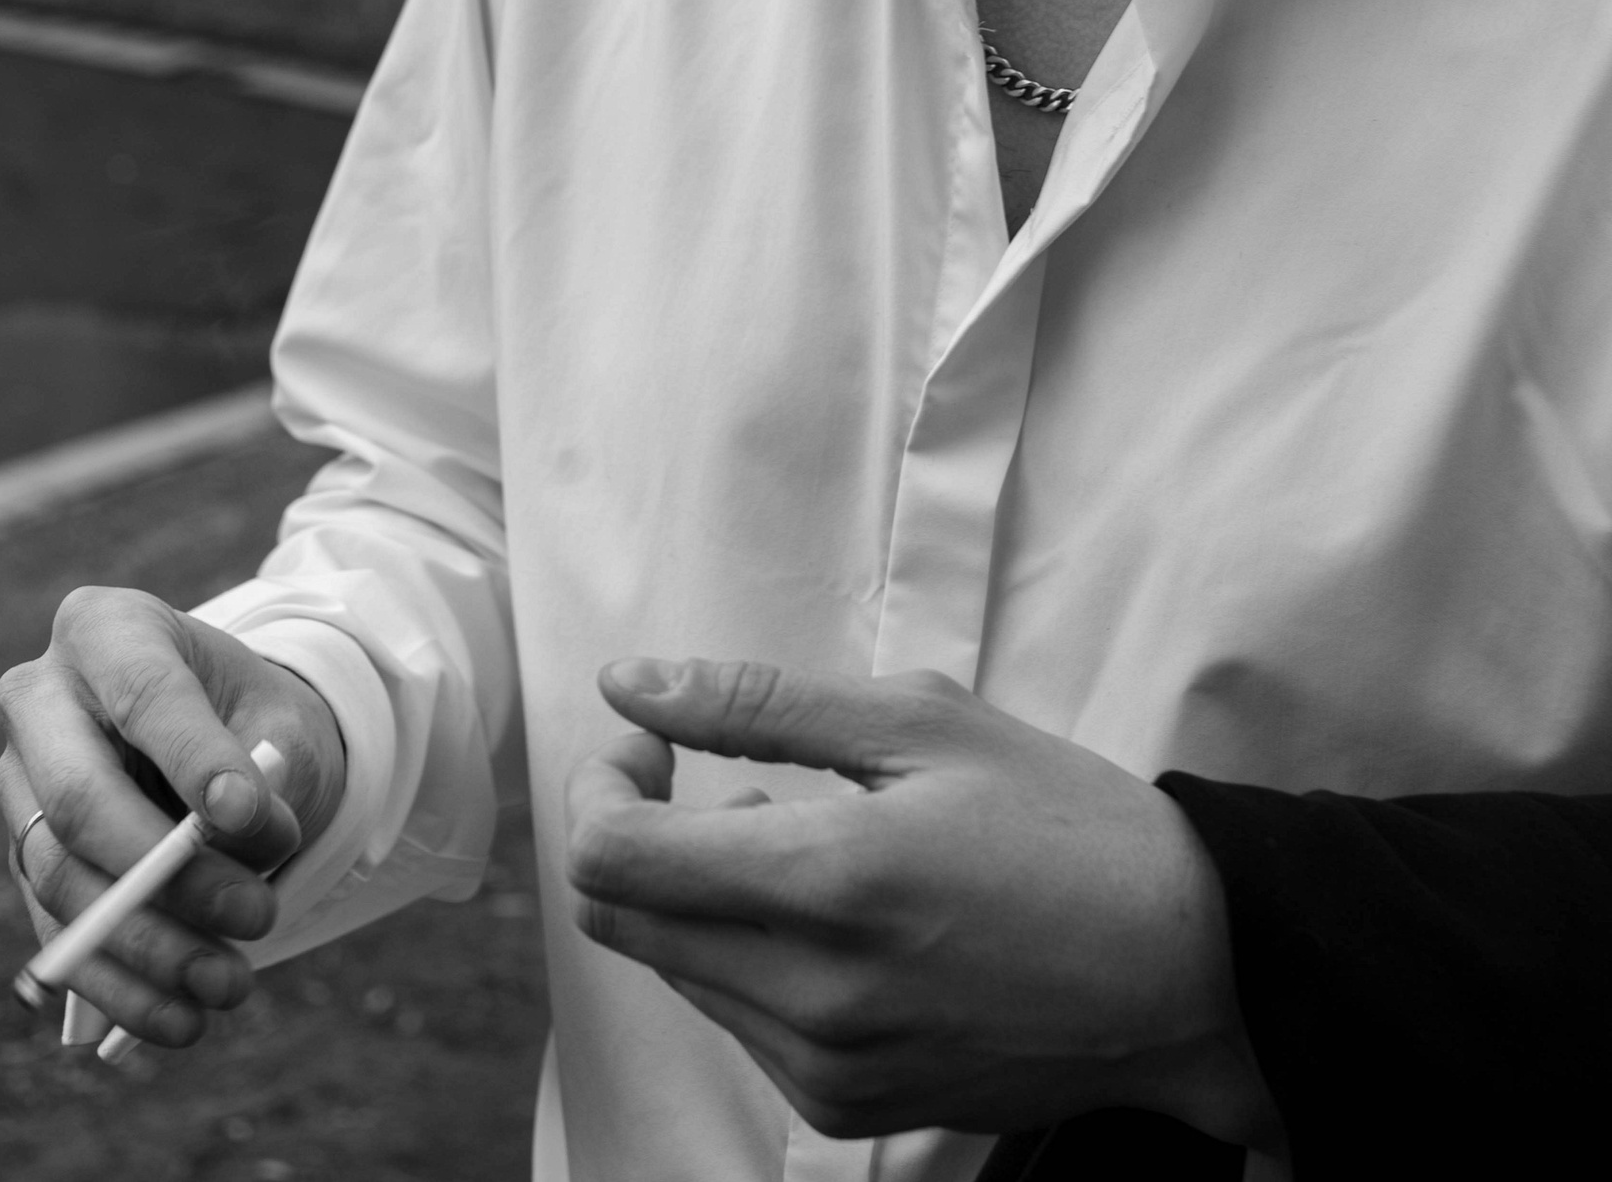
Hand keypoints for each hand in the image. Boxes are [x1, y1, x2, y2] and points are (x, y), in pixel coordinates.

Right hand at [0, 585, 346, 1047]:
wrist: (222, 750)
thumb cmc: (252, 723)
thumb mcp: (282, 724)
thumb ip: (270, 767)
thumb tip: (238, 841)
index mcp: (106, 630)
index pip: (144, 694)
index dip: (194, 760)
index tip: (251, 820)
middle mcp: (39, 700)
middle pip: (77, 797)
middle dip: (167, 874)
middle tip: (255, 917)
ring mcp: (19, 786)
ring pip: (64, 880)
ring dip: (149, 947)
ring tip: (231, 985)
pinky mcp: (23, 860)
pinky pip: (58, 934)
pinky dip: (120, 987)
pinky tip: (182, 1020)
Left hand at [565, 656, 1284, 1153]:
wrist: (1188, 971)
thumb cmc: (1065, 824)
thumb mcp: (920, 722)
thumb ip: (756, 703)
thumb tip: (628, 682)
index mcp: (829, 884)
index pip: (611, 858)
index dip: (601, 781)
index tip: (652, 738)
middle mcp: (812, 996)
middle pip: (620, 920)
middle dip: (633, 831)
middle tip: (714, 774)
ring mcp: (827, 1067)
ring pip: (676, 970)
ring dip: (695, 893)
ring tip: (800, 836)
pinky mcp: (851, 1108)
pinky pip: (739, 1022)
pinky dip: (748, 953)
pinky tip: (833, 910)